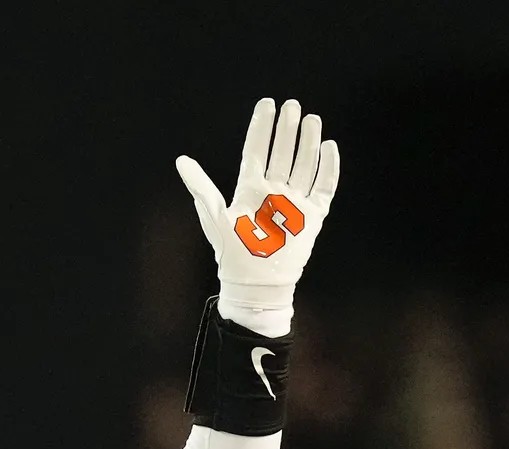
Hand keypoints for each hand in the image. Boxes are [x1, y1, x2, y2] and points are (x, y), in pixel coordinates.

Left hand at [176, 98, 340, 316]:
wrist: (256, 284)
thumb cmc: (232, 253)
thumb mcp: (213, 216)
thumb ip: (200, 186)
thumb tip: (180, 160)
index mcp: (249, 189)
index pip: (257, 150)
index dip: (261, 127)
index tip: (267, 104)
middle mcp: (273, 192)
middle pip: (282, 153)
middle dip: (286, 129)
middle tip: (292, 105)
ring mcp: (294, 202)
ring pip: (303, 164)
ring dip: (308, 142)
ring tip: (311, 119)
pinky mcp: (312, 215)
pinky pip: (324, 186)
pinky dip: (327, 167)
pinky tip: (328, 147)